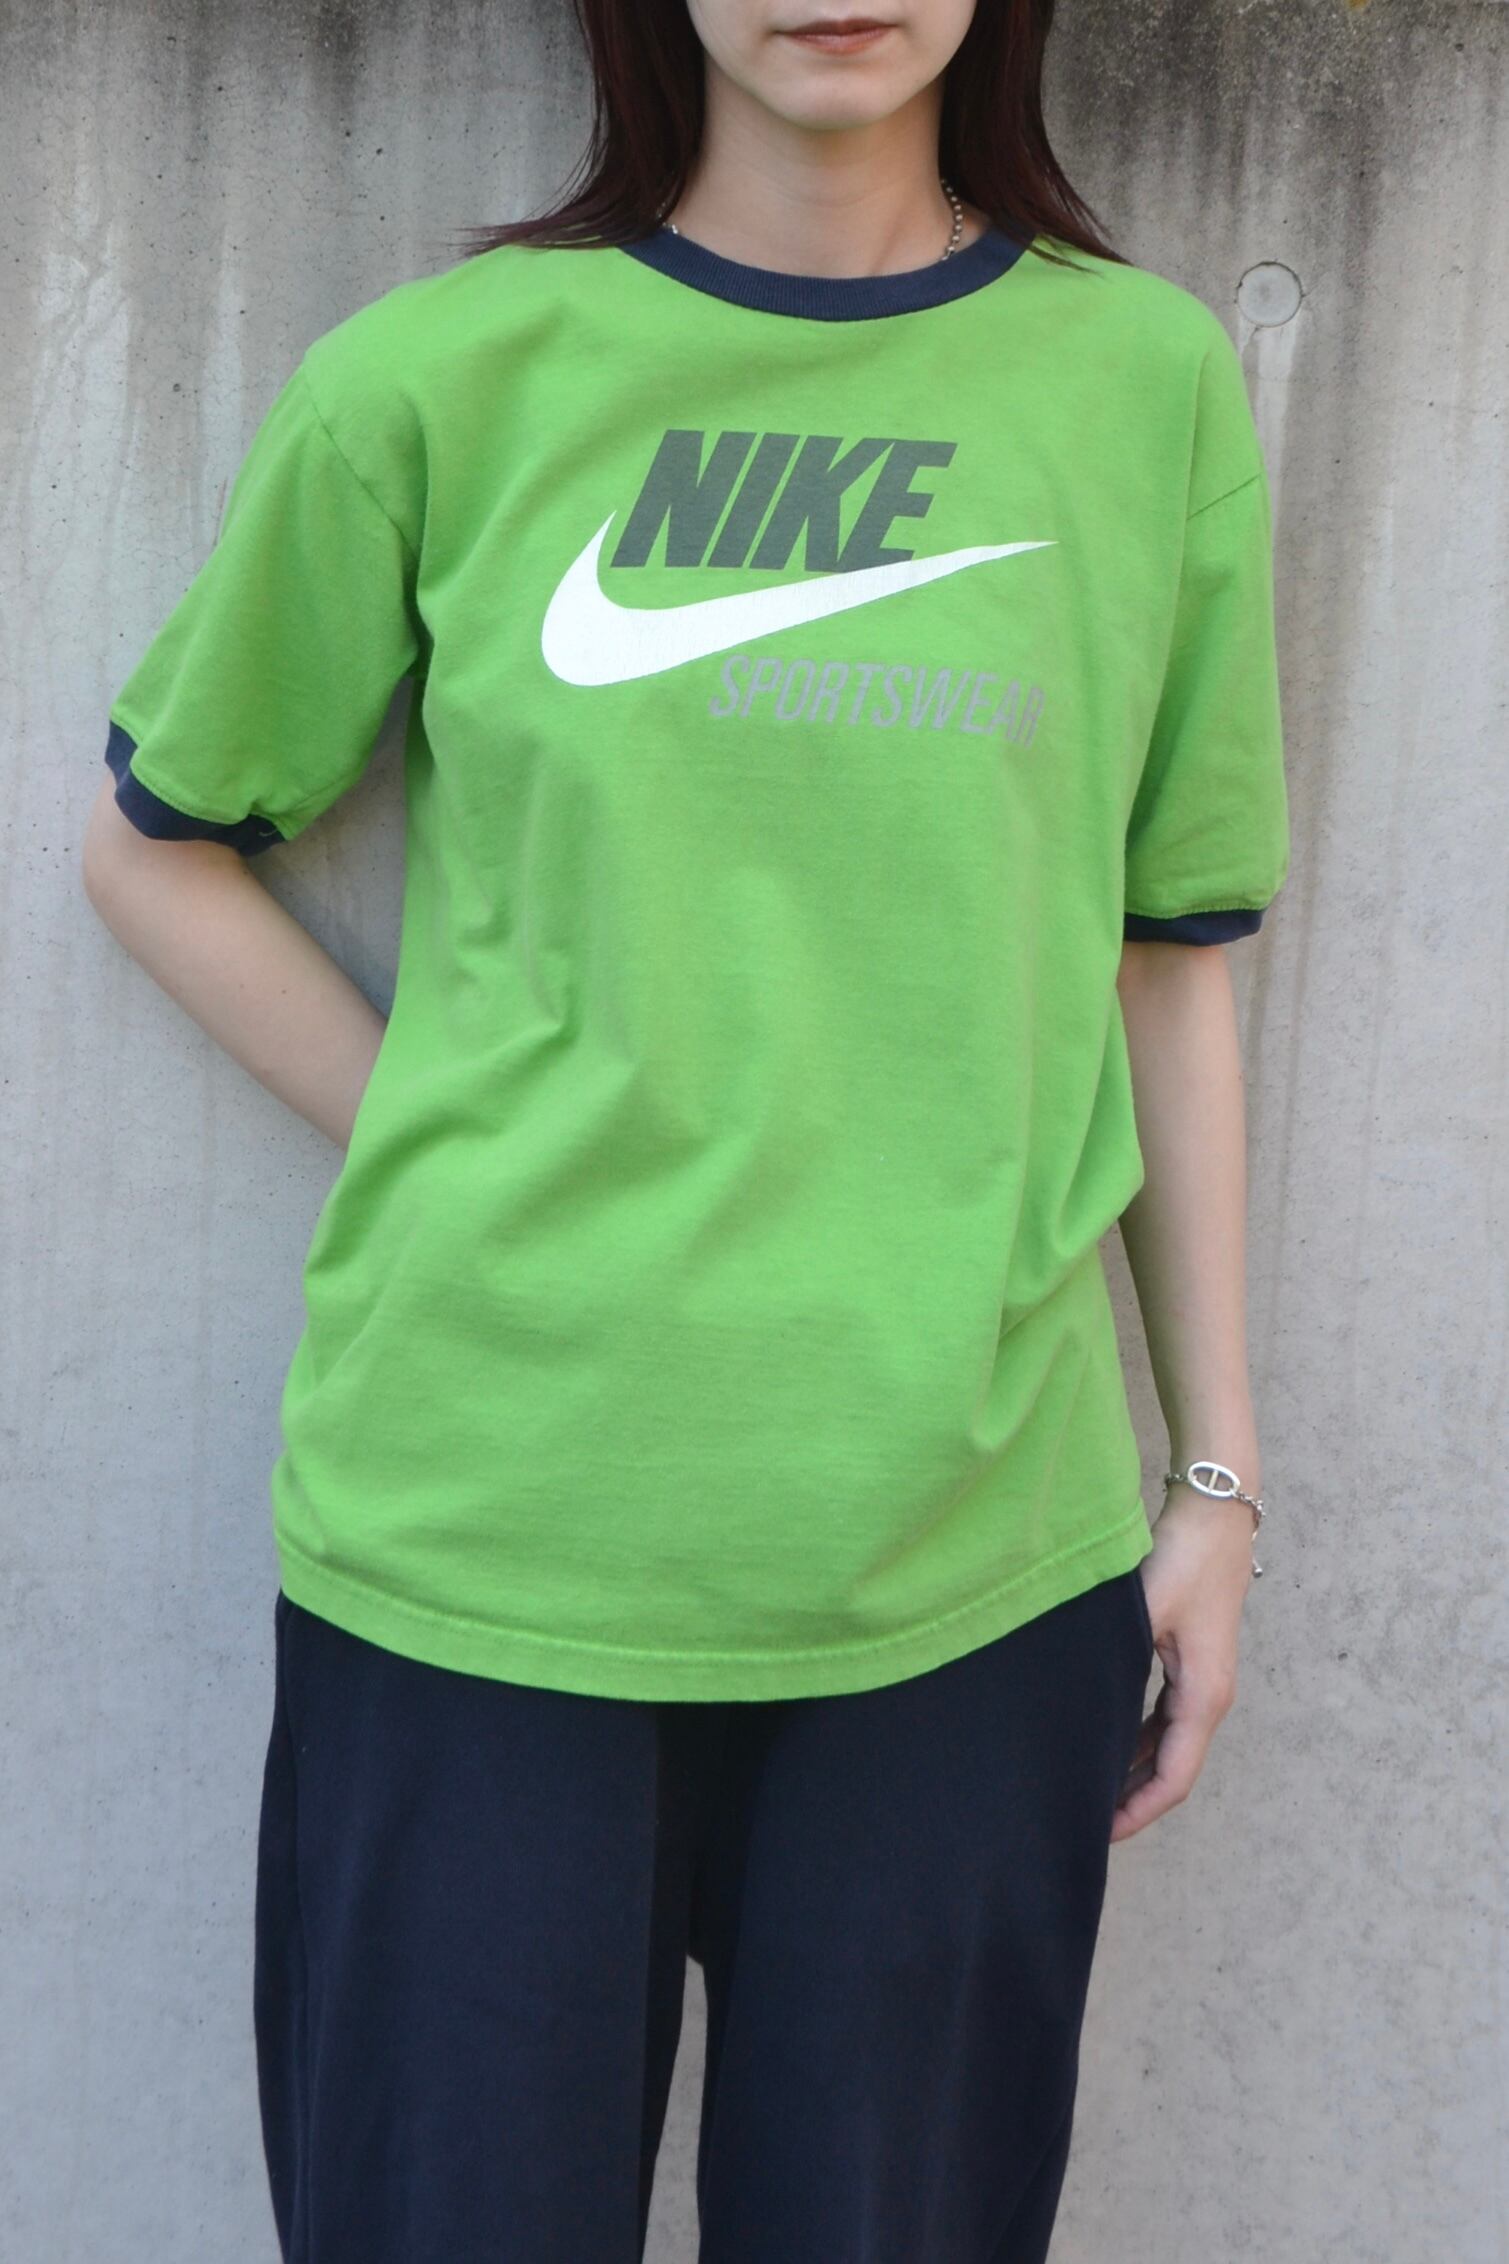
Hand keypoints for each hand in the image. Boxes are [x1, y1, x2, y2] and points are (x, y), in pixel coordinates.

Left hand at [1110, 1486, 1255, 1842]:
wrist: (1214, 1513)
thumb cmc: (1184, 1558)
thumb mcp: (1145, 1611)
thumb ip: (1117, 1658)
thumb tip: (1080, 1703)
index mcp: (1204, 1696)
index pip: (1173, 1778)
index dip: (1137, 1812)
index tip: (1097, 1831)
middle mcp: (1209, 1697)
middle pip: (1170, 1770)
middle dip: (1131, 1800)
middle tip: (1079, 1819)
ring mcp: (1201, 1682)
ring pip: (1165, 1746)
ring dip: (1131, 1771)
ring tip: (1086, 1789)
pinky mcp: (1189, 1664)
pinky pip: (1162, 1719)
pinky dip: (1135, 1740)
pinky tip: (1102, 1744)